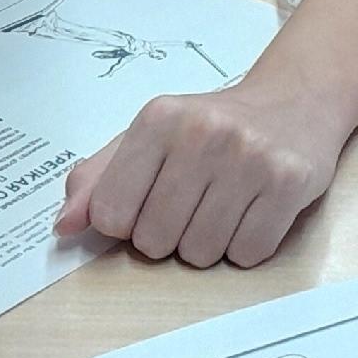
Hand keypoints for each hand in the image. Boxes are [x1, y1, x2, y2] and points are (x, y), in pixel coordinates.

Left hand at [54, 81, 342, 269]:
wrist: (293, 103)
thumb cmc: (209, 129)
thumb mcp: (148, 138)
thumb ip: (98, 180)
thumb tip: (64, 226)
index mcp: (158, 118)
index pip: (111, 213)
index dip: (126, 223)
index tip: (147, 203)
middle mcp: (202, 133)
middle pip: (155, 241)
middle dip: (168, 236)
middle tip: (191, 204)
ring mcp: (249, 158)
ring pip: (201, 254)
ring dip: (207, 244)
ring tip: (222, 205)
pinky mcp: (289, 182)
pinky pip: (248, 254)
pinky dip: (245, 246)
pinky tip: (251, 211)